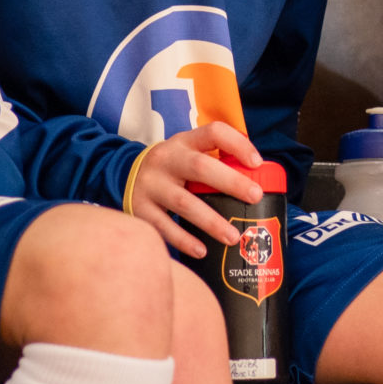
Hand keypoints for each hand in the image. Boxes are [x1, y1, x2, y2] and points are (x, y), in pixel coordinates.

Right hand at [129, 122, 258, 258]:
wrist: (123, 174)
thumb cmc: (173, 167)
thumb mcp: (188, 152)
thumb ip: (215, 160)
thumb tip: (258, 177)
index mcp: (184, 142)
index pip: (213, 133)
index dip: (237, 144)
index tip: (257, 163)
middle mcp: (166, 160)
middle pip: (199, 167)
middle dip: (230, 182)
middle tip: (255, 197)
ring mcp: (151, 185)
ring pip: (183, 202)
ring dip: (211, 221)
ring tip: (234, 236)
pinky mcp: (140, 208)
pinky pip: (163, 226)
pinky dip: (183, 240)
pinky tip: (202, 250)